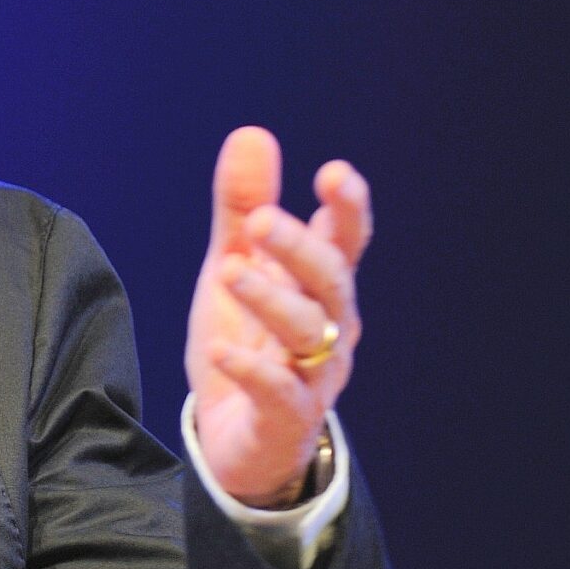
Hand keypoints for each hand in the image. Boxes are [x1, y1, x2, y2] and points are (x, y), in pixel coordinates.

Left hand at [187, 126, 371, 506]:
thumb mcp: (235, 265)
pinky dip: (253, 371)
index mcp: (319, 286)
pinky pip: (280, 395)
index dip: (348, 208)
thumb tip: (252, 132)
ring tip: (230, 271)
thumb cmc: (246, 339)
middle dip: (302, 248)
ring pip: (309, 334)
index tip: (334, 173)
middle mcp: (328, 327)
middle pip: (331, 281)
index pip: (347, 241)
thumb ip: (243, 207)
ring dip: (272, 300)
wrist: (235, 435)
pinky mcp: (285, 419)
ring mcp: (313, 376)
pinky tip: (221, 350)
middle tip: (263, 220)